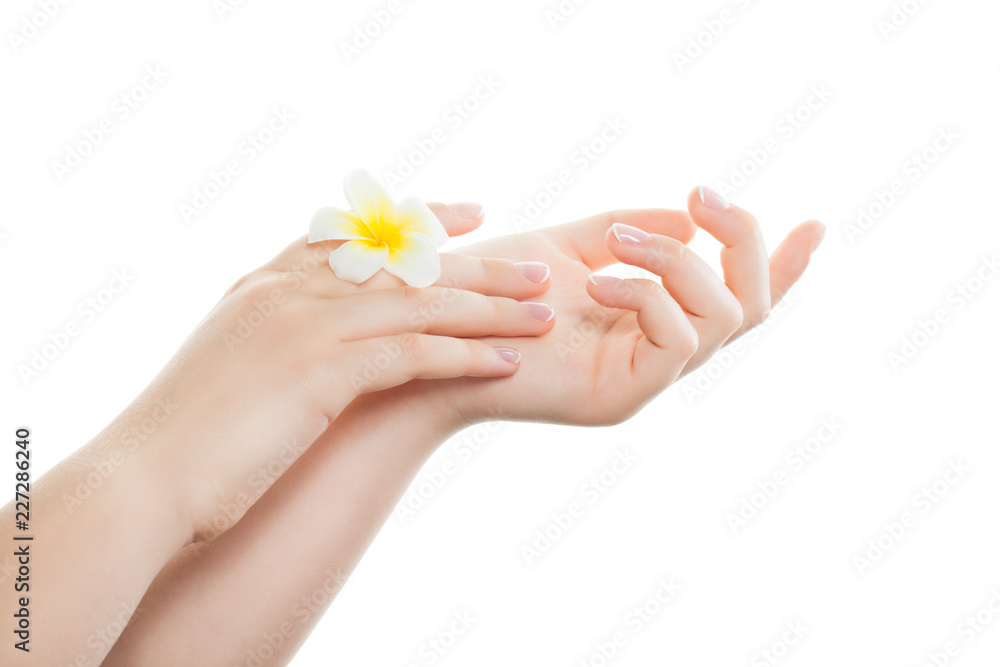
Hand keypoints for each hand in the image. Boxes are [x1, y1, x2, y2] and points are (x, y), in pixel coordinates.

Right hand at [131, 203, 554, 538]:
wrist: (142, 481)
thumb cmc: (186, 439)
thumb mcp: (233, 369)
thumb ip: (276, 344)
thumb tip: (311, 353)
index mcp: (266, 284)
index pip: (358, 235)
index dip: (420, 221)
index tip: (469, 214)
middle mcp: (289, 290)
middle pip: (405, 264)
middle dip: (477, 266)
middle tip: (534, 266)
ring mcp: (304, 324)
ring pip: (421, 304)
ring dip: (490, 310)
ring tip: (545, 312)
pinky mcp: (320, 370)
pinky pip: (414, 354)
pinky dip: (466, 356)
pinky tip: (508, 363)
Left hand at [423, 187, 824, 425]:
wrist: (436, 336)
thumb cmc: (493, 290)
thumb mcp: (569, 244)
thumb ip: (630, 229)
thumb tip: (691, 220)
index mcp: (651, 320)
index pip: (734, 296)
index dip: (783, 265)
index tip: (817, 224)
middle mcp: (659, 353)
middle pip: (751, 306)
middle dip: (742, 242)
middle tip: (702, 198)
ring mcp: (646, 381)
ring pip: (725, 319)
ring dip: (682, 262)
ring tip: (622, 242)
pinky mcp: (625, 397)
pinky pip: (680, 342)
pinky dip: (650, 296)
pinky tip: (597, 281)